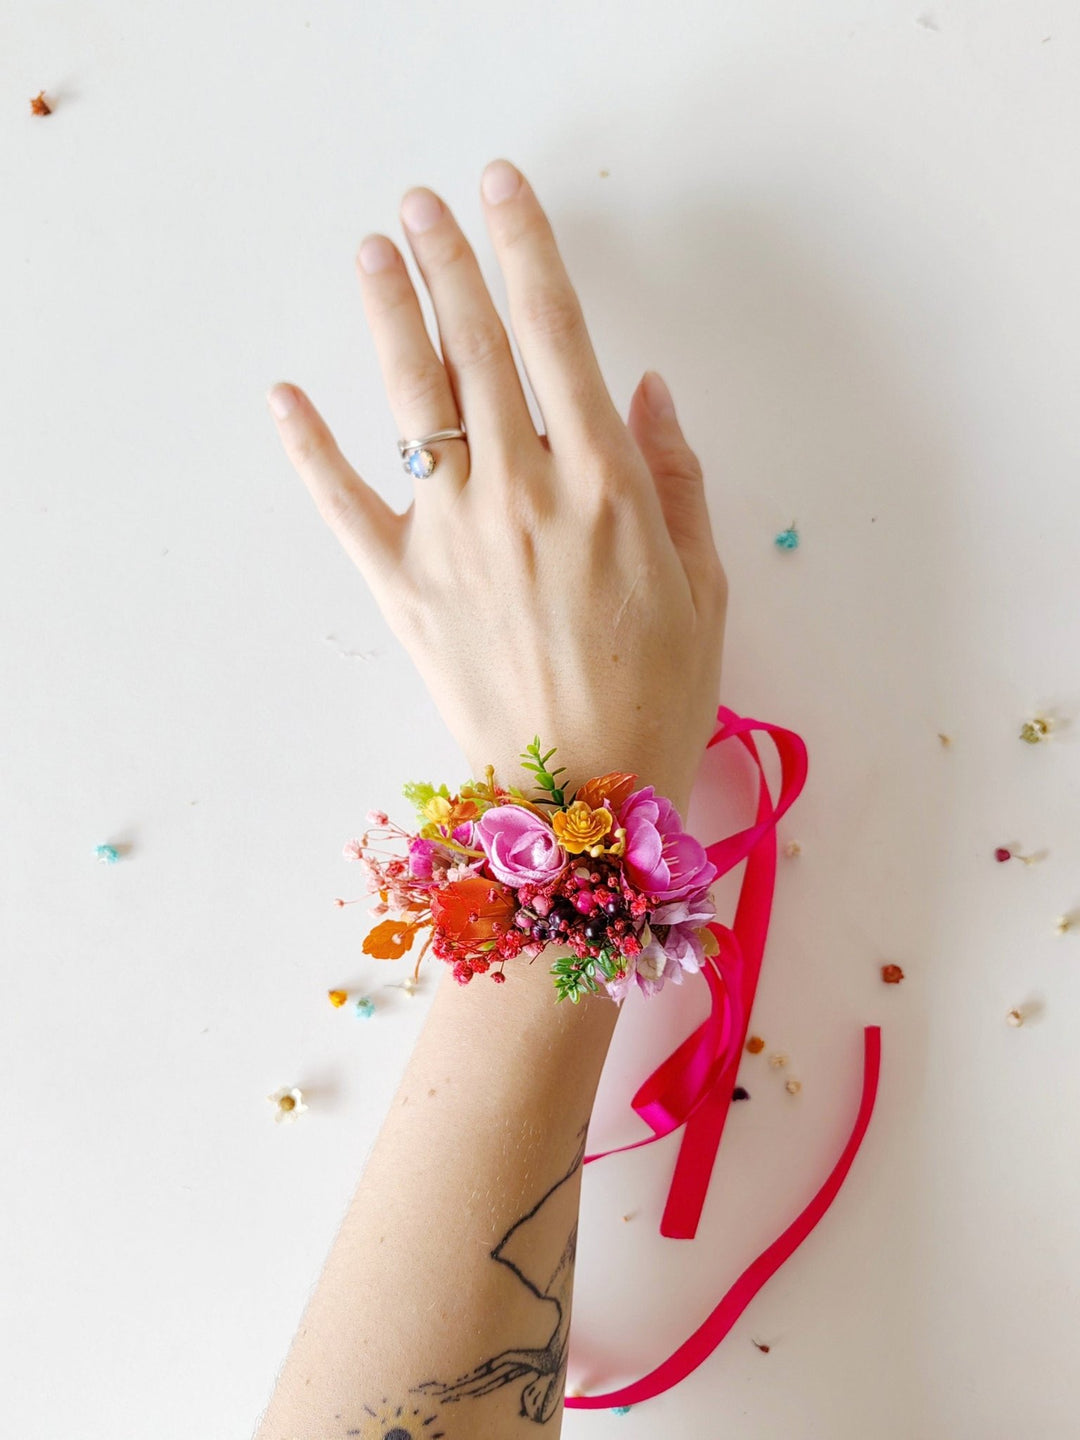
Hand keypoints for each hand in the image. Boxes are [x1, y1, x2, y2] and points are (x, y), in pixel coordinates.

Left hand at [267, 159, 727, 817]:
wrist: (583, 797)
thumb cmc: (658, 690)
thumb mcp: (703, 584)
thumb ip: (676, 479)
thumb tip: (643, 389)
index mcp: (604, 485)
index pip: (557, 335)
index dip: (527, 250)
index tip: (502, 190)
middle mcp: (521, 492)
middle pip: (477, 347)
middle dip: (448, 259)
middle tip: (423, 200)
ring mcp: (452, 536)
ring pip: (414, 399)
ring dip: (391, 314)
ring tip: (374, 251)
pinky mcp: (401, 585)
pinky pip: (344, 503)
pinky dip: (309, 447)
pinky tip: (285, 393)